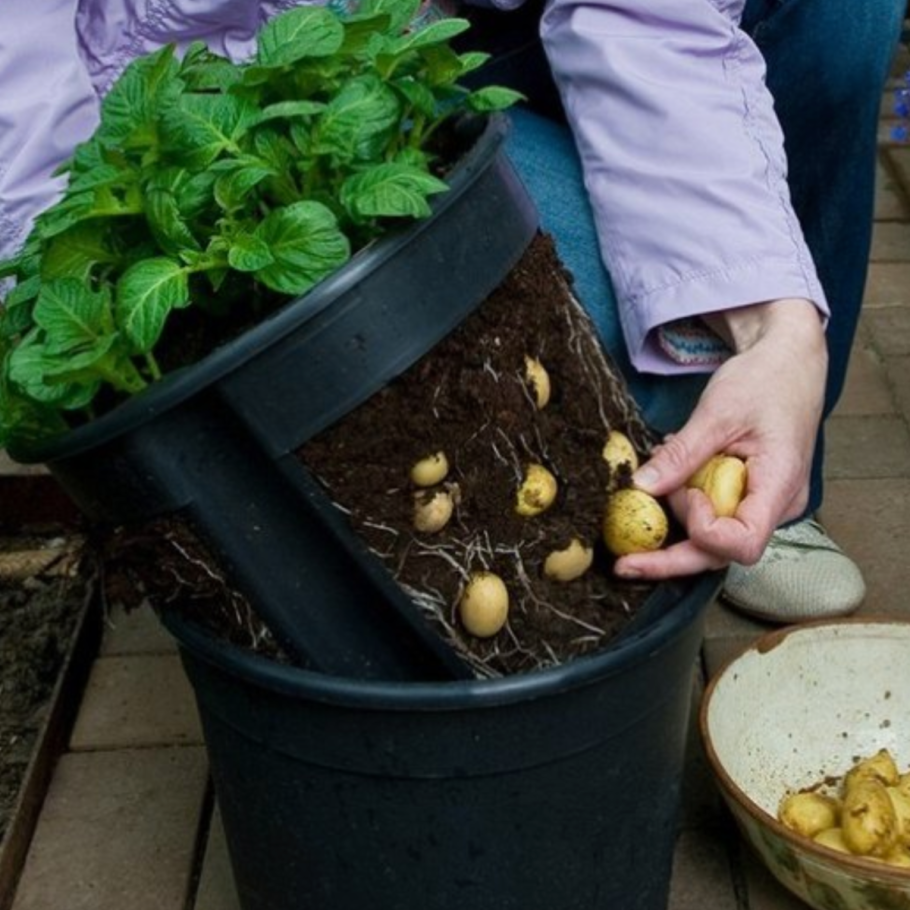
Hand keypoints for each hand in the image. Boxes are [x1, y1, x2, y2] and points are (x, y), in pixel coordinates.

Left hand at [613, 298, 827, 579]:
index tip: (687, 493)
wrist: (788, 364)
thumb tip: (642, 487)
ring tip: (655, 485)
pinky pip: (713, 516)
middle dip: (670, 558)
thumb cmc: (765, 380)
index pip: (742, 544)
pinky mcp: (747, 498)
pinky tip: (668, 483)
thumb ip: (682, 454)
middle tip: (622, 562)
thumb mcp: (718, 412)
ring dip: (675, 523)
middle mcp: (777, 507)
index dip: (704, 531)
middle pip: (721, 553)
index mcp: (780, 487)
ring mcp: (763, 506)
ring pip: (713, 540)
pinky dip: (684, 504)